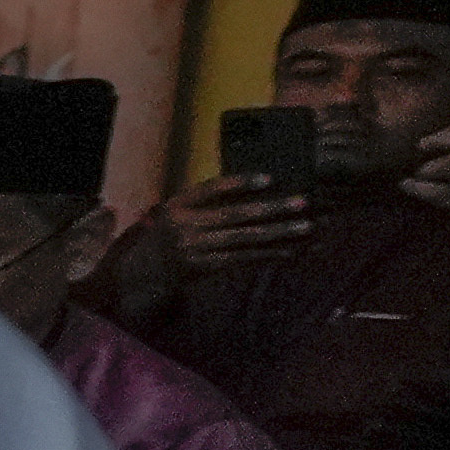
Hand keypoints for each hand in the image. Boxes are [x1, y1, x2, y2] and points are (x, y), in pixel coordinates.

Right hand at [155, 171, 313, 285]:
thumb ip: (206, 201)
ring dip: (277, 232)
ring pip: (243, 238)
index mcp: (177, 205)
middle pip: (234, 214)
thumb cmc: (172, 232)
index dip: (240, 183)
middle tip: (301, 202)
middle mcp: (183, 226)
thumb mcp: (178, 211)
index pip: (211, 189)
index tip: (270, 179)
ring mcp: (193, 249)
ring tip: (304, 226)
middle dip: (271, 208)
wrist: (145, 270)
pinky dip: (266, 253)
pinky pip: (241, 258)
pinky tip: (287, 249)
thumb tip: (256, 192)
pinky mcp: (204, 267)